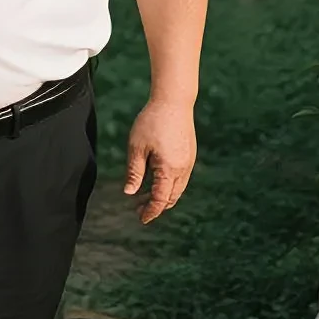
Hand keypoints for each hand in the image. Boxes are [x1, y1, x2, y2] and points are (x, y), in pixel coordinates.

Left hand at [125, 99, 196, 223]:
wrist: (174, 101)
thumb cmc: (152, 121)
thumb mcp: (137, 147)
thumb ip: (134, 172)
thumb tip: (129, 193)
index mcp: (169, 169)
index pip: (161, 199)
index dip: (151, 211)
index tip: (141, 218)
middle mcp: (183, 169)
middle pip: (171, 197)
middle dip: (156, 206)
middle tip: (138, 208)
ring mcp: (189, 162)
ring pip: (178, 188)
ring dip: (163, 195)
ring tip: (144, 195)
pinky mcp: (189, 154)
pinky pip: (181, 177)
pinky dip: (169, 185)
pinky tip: (156, 179)